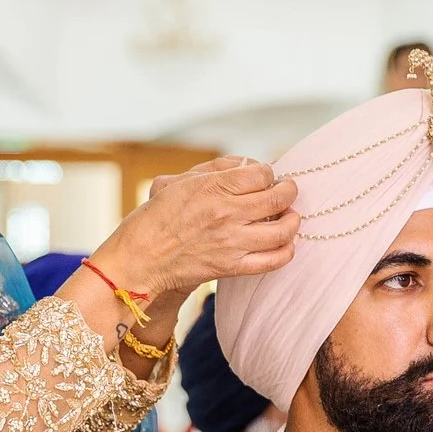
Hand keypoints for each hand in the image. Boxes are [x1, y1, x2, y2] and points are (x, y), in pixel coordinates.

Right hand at [92, 157, 297, 295]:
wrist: (140, 260)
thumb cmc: (155, 218)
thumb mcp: (176, 181)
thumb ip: (214, 168)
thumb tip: (245, 164)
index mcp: (212, 187)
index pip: (262, 173)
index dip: (268, 173)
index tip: (265, 177)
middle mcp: (226, 213)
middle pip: (279, 198)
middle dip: (288, 191)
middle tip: (286, 191)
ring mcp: (232, 242)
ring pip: (283, 229)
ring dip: (292, 221)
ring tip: (289, 217)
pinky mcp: (233, 267)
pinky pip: (274, 260)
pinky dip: (287, 250)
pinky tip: (285, 243)